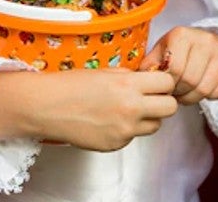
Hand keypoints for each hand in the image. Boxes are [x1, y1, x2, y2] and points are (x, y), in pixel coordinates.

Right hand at [0, 69, 178, 151]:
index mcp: (128, 85)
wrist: (47, 107)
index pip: (167, 83)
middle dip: (164, 101)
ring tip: (129, 110)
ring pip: (156, 126)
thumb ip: (130, 77)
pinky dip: (128, 130)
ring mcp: (124, 130)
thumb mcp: (106, 72)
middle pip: (170, 108)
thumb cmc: (71, 85)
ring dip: (148, 118)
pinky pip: (134, 137)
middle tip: (151, 98)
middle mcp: (131, 108)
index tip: (157, 82)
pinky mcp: (116, 144)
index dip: (164, 82)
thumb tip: (147, 80)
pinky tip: (110, 121)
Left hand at [139, 26, 217, 104]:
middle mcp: (205, 40)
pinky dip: (210, 96)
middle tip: (177, 93)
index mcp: (182, 35)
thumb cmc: (186, 50)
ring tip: (188, 93)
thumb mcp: (165, 49)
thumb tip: (139, 78)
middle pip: (189, 81)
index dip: (168, 84)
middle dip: (180, 93)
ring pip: (204, 89)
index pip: (173, 69)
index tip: (167, 87)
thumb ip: (151, 63)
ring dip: (193, 98)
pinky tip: (204, 89)